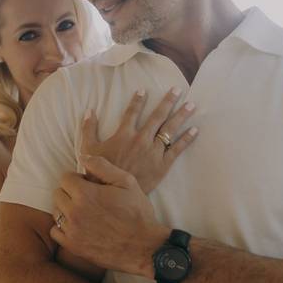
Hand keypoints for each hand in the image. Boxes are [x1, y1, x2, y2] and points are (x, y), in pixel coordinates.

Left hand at [50, 154, 168, 276]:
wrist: (143, 246)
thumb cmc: (137, 213)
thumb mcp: (126, 182)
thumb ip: (102, 166)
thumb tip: (82, 157)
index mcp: (85, 193)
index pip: (65, 178)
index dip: (78, 179)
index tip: (88, 185)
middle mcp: (74, 211)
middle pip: (58, 193)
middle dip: (70, 193)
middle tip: (88, 199)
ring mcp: (72, 230)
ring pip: (56, 212)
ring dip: (67, 209)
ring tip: (85, 212)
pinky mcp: (72, 245)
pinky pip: (55, 231)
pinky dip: (63, 228)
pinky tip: (79, 226)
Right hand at [80, 88, 197, 192]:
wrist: (115, 193)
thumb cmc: (100, 172)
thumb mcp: (88, 149)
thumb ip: (88, 128)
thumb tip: (89, 110)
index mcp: (125, 134)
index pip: (132, 112)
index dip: (138, 100)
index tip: (143, 90)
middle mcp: (141, 139)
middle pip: (157, 116)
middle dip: (168, 102)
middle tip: (177, 90)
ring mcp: (154, 151)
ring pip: (170, 129)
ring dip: (181, 116)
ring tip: (191, 105)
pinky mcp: (163, 164)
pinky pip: (177, 149)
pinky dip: (186, 139)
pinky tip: (195, 130)